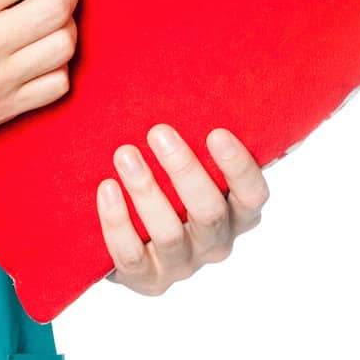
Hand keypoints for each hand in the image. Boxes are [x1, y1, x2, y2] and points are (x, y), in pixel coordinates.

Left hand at [98, 124, 268, 295]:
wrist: (131, 240)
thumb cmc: (169, 186)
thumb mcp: (193, 165)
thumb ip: (204, 139)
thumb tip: (212, 80)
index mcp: (237, 213)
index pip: (253, 195)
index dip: (238, 167)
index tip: (216, 132)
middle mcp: (215, 242)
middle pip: (209, 212)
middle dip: (184, 170)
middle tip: (158, 132)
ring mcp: (182, 264)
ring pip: (169, 233)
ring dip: (146, 191)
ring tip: (124, 154)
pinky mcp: (146, 279)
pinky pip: (131, 254)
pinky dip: (117, 221)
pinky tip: (106, 189)